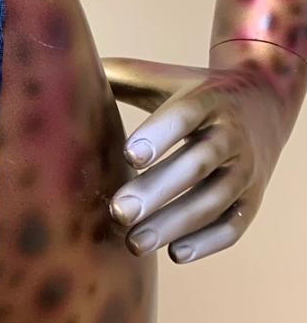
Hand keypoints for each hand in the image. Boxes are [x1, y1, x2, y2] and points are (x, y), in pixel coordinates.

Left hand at [101, 50, 300, 263]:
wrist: (262, 104)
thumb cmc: (191, 92)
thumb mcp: (160, 78)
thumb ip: (118, 77)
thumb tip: (59, 68)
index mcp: (207, 99)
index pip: (186, 115)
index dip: (160, 134)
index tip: (128, 155)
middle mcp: (232, 134)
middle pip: (198, 163)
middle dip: (158, 190)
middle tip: (119, 212)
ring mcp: (246, 169)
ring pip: (215, 200)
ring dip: (176, 223)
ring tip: (134, 243)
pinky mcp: (252, 200)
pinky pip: (234, 225)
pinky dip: (208, 242)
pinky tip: (175, 254)